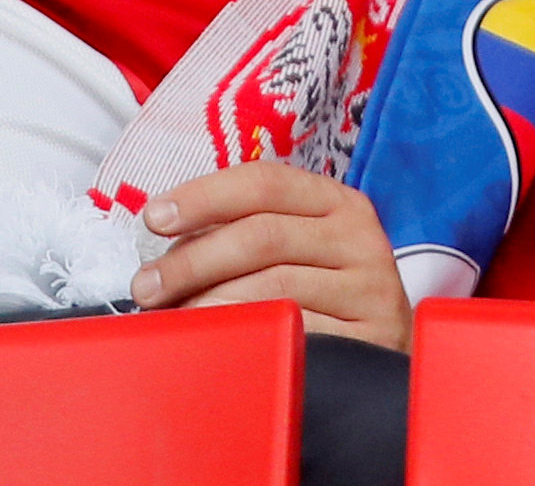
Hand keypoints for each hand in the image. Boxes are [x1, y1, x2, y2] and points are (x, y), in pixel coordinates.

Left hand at [132, 162, 412, 351]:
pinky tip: (221, 343)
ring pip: (274, 287)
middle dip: (193, 260)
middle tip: (146, 287)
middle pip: (261, 235)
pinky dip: (252, 337)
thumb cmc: (323, 294)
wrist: (387, 351)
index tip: (153, 218)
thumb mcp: (296, 248)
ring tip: (174, 319)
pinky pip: (299, 333)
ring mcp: (370, 286)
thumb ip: (244, 232)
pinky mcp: (373, 334)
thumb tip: (164, 242)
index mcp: (335, 201)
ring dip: (212, 304)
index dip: (203, 196)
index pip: (263, 182)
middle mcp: (358, 235)